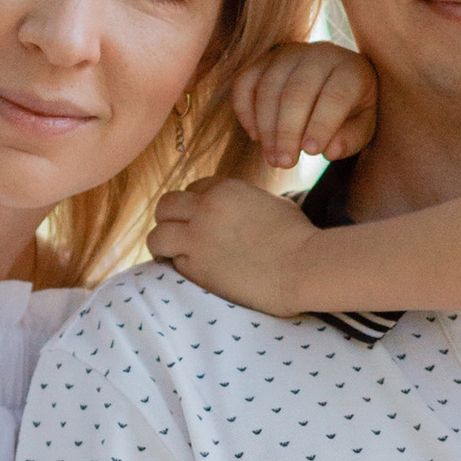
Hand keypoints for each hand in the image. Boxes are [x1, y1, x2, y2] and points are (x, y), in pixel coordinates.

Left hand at [148, 175, 326, 315]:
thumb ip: (245, 202)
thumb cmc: (299, 237)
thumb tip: (238, 211)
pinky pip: (172, 263)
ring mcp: (197, 238)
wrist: (304, 266)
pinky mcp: (195, 267)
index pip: (193, 189)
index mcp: (225, 188)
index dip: (196, 205)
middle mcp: (205, 208)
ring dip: (163, 244)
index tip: (201, 220)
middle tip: (179, 234)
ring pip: (157, 235)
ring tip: (172, 254)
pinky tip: (194, 272)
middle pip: (166, 206)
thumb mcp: (271, 203)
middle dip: (170, 219)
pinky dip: (179, 267)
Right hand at [233, 39, 378, 169]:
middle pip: (296, 91)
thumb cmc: (353, 109)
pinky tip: (255, 136)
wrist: (339, 79)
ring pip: (269, 86)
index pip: (334, 96)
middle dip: (287, 131)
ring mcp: (289, 53)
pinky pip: (245, 81)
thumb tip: (329, 150)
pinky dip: (245, 109)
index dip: (321, 125)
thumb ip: (352, 138)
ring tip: (272, 158)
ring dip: (266, 126)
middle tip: (284, 163)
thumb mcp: (364, 126)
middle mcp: (319, 54)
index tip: (312, 152)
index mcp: (351, 70)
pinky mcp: (265, 59)